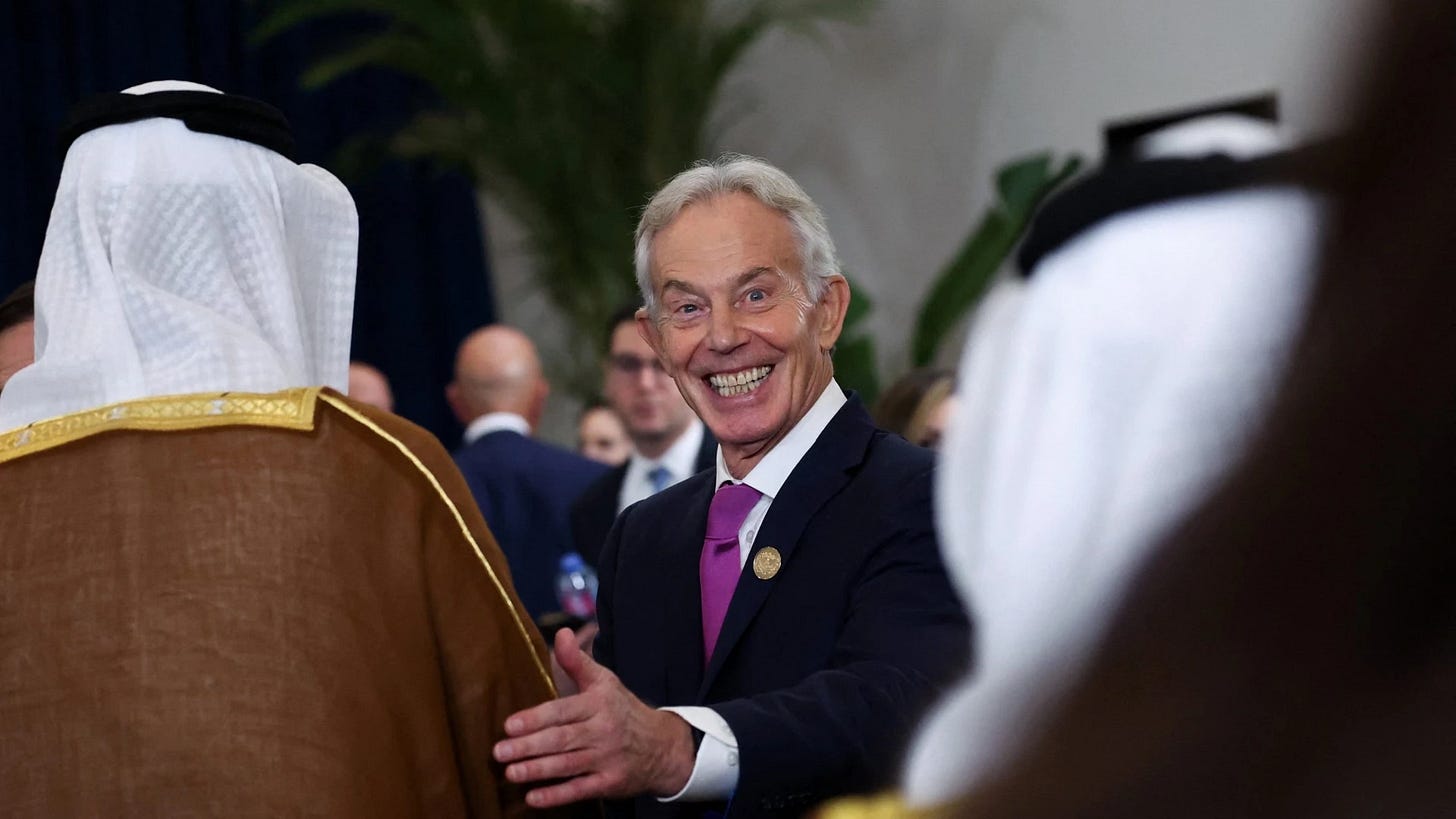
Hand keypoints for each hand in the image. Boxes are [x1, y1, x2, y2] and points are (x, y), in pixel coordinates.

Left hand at [496, 628, 696, 807]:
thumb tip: (561, 632)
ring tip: (510, 773)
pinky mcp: (610, 783)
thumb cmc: (623, 709)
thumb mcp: (604, 681)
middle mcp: (603, 731)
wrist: (662, 746)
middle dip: (529, 746)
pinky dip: (557, 795)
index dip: (536, 718)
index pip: (563, 711)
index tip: (509, 725)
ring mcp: (607, 759)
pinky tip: (534, 797)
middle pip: (562, 739)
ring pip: (568, 765)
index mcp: (598, 703)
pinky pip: (581, 790)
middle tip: (499, 752)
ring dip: (538, 770)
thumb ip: (577, 660)